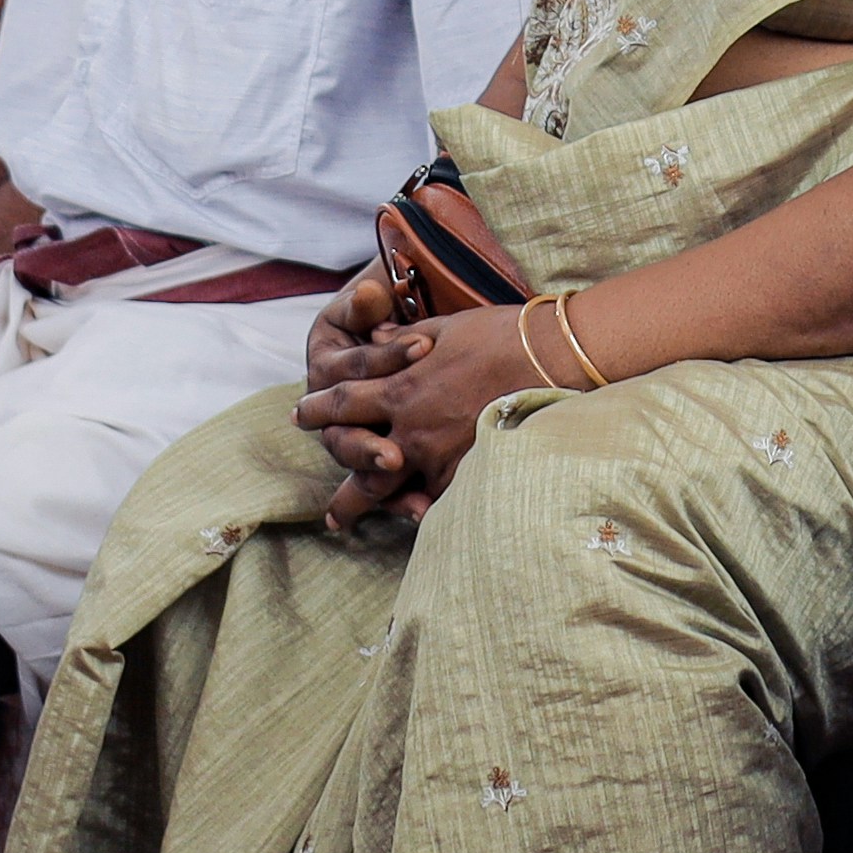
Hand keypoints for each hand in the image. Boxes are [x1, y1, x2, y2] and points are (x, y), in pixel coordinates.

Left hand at [296, 304, 542, 526]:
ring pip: (392, 493)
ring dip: (367, 509)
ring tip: (347, 525)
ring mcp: (440, 457)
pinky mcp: (470, 473)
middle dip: (340, 488)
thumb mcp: (441, 327)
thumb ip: (402, 341)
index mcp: (400, 389)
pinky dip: (422, 511)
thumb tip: (377, 337)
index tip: (301, 416)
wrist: (552, 355)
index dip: (319, 411)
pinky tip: (411, 523)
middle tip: (325, 506)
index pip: (343, 403)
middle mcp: (412, 430)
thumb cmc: (498, 333)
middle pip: (359, 466)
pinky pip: (438, 499)